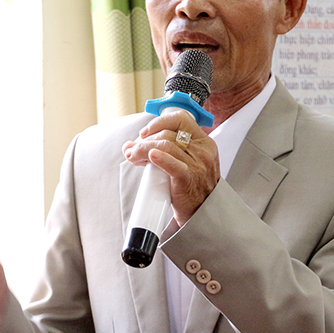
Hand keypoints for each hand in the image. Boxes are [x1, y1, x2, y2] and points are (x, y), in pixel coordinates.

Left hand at [122, 110, 219, 225]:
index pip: (181, 119)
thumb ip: (162, 150)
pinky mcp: (189, 179)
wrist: (204, 213)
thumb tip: (129, 145)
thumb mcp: (186, 162)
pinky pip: (173, 164)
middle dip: (145, 140)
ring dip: (143, 149)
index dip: (159, 122)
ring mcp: (197, 165)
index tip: (144, 132)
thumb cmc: (192, 187)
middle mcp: (202, 151)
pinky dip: (159, 158)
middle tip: (133, 151)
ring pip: (165, 145)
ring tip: (133, 157)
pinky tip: (150, 157)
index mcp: (203, 142)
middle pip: (167, 134)